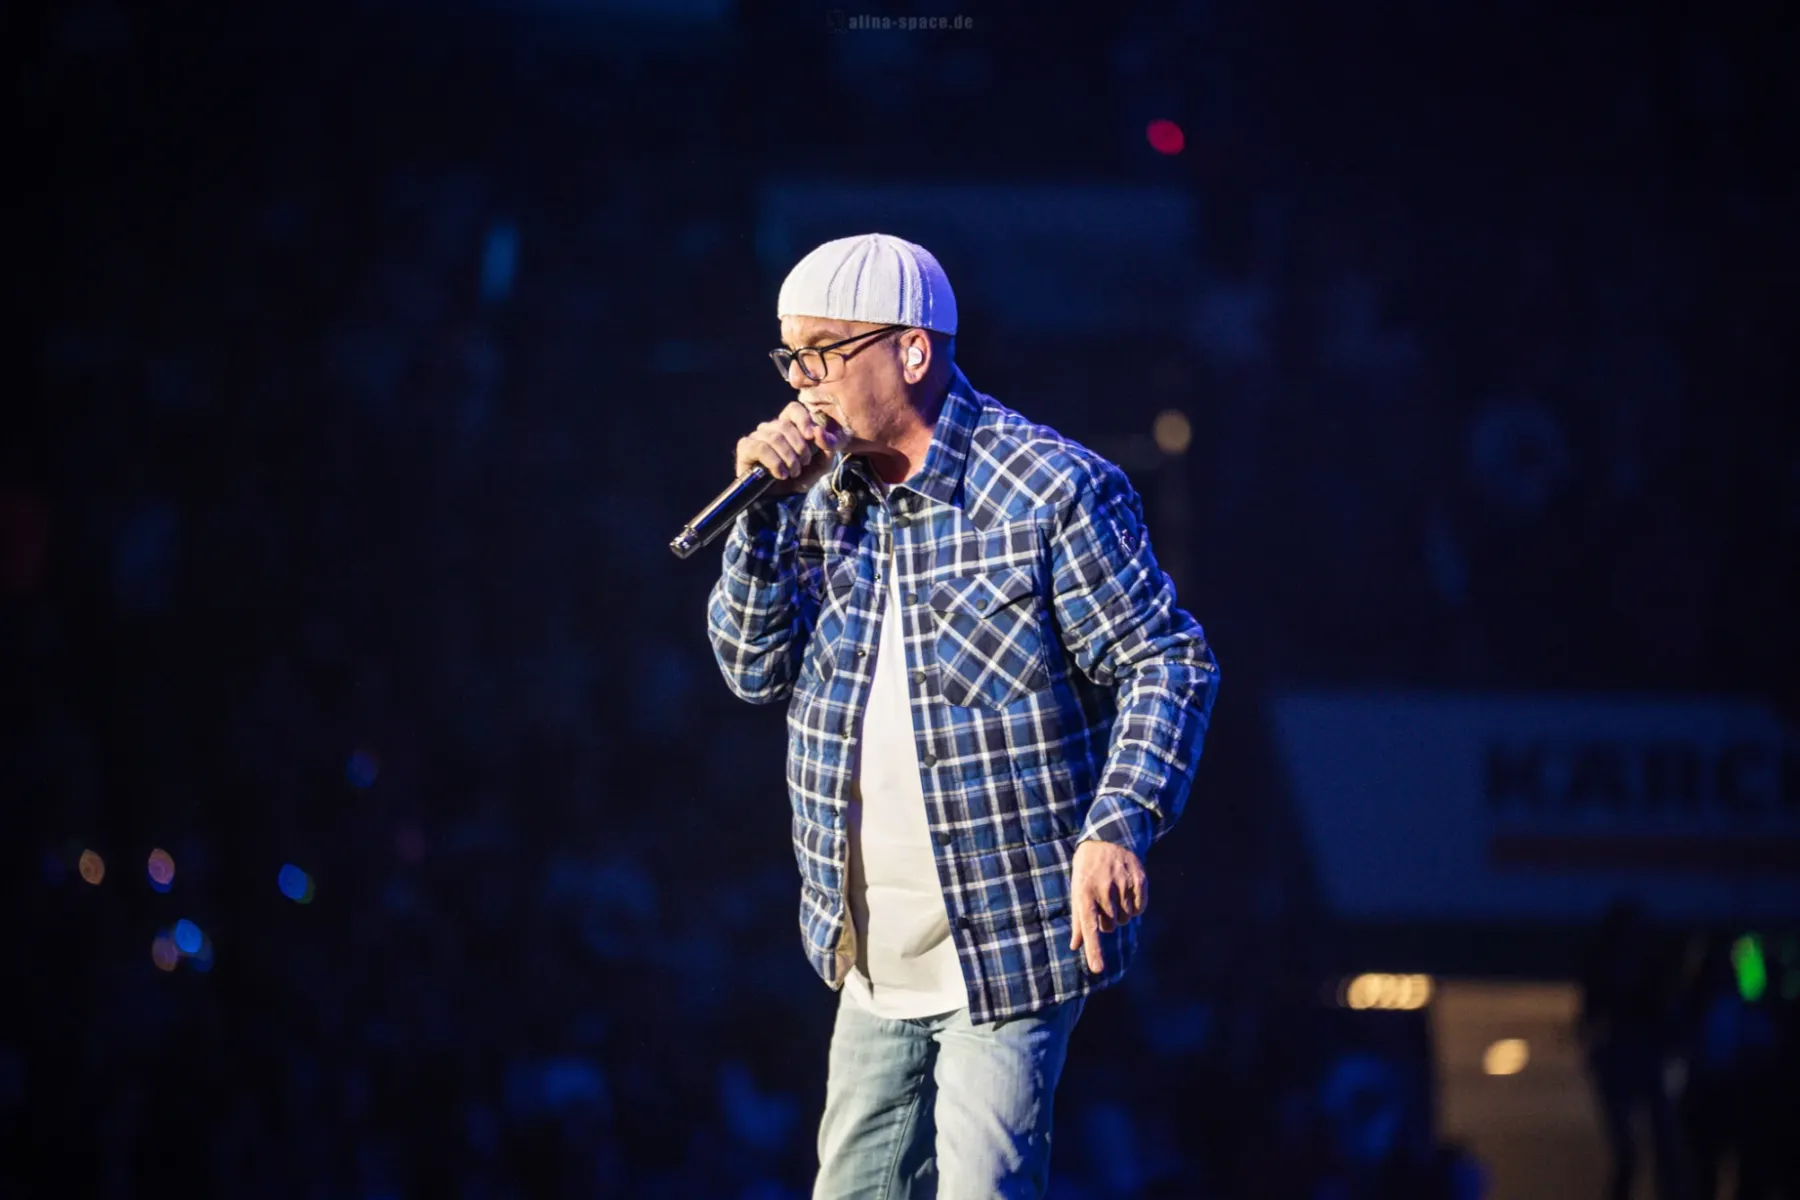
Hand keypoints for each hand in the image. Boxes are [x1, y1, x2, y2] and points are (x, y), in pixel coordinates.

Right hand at [735, 401, 845, 494]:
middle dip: (799, 447)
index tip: (811, 436)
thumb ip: (827, 447)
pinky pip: (760, 447)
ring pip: (774, 437)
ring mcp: (757, 436)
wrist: (781, 502)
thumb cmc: (800, 479)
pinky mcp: (745, 448)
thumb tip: (818, 431)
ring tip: (793, 473)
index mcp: (789, 427)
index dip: (803, 419)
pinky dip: (774, 462)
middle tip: (804, 464)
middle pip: (785, 425)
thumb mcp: (821, 464)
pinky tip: (780, 474)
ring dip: (788, 457)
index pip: (793, 409)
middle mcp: (771, 428)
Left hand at [1068, 839, 1146, 973]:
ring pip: (1125, 919)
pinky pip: (1140, 909)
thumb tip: (1075, 946)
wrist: (1107, 839)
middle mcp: (1103, 890)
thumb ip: (1078, 920)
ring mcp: (1123, 884)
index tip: (1098, 970)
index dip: (1094, 950)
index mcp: (1084, 893)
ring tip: (1113, 893)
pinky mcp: (1139, 880)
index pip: (1089, 927)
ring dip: (1121, 912)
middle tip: (1102, 900)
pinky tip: (1128, 892)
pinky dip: (1135, 906)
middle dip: (1107, 919)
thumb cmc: (1087, 871)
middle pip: (1110, 927)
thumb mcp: (1077, 890)